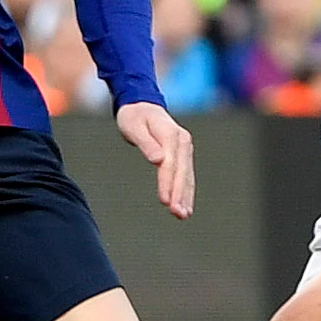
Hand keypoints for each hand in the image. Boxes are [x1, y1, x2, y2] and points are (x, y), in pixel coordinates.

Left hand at [117, 101, 196, 217]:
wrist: (142, 105)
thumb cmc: (134, 117)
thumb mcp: (133, 126)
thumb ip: (146, 143)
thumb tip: (158, 160)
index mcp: (171, 134)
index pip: (170, 164)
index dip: (167, 183)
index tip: (165, 201)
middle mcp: (182, 141)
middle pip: (182, 172)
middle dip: (180, 194)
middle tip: (178, 214)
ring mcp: (185, 148)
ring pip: (187, 176)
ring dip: (186, 196)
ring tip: (183, 215)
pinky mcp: (183, 154)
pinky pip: (186, 175)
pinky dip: (186, 191)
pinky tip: (185, 206)